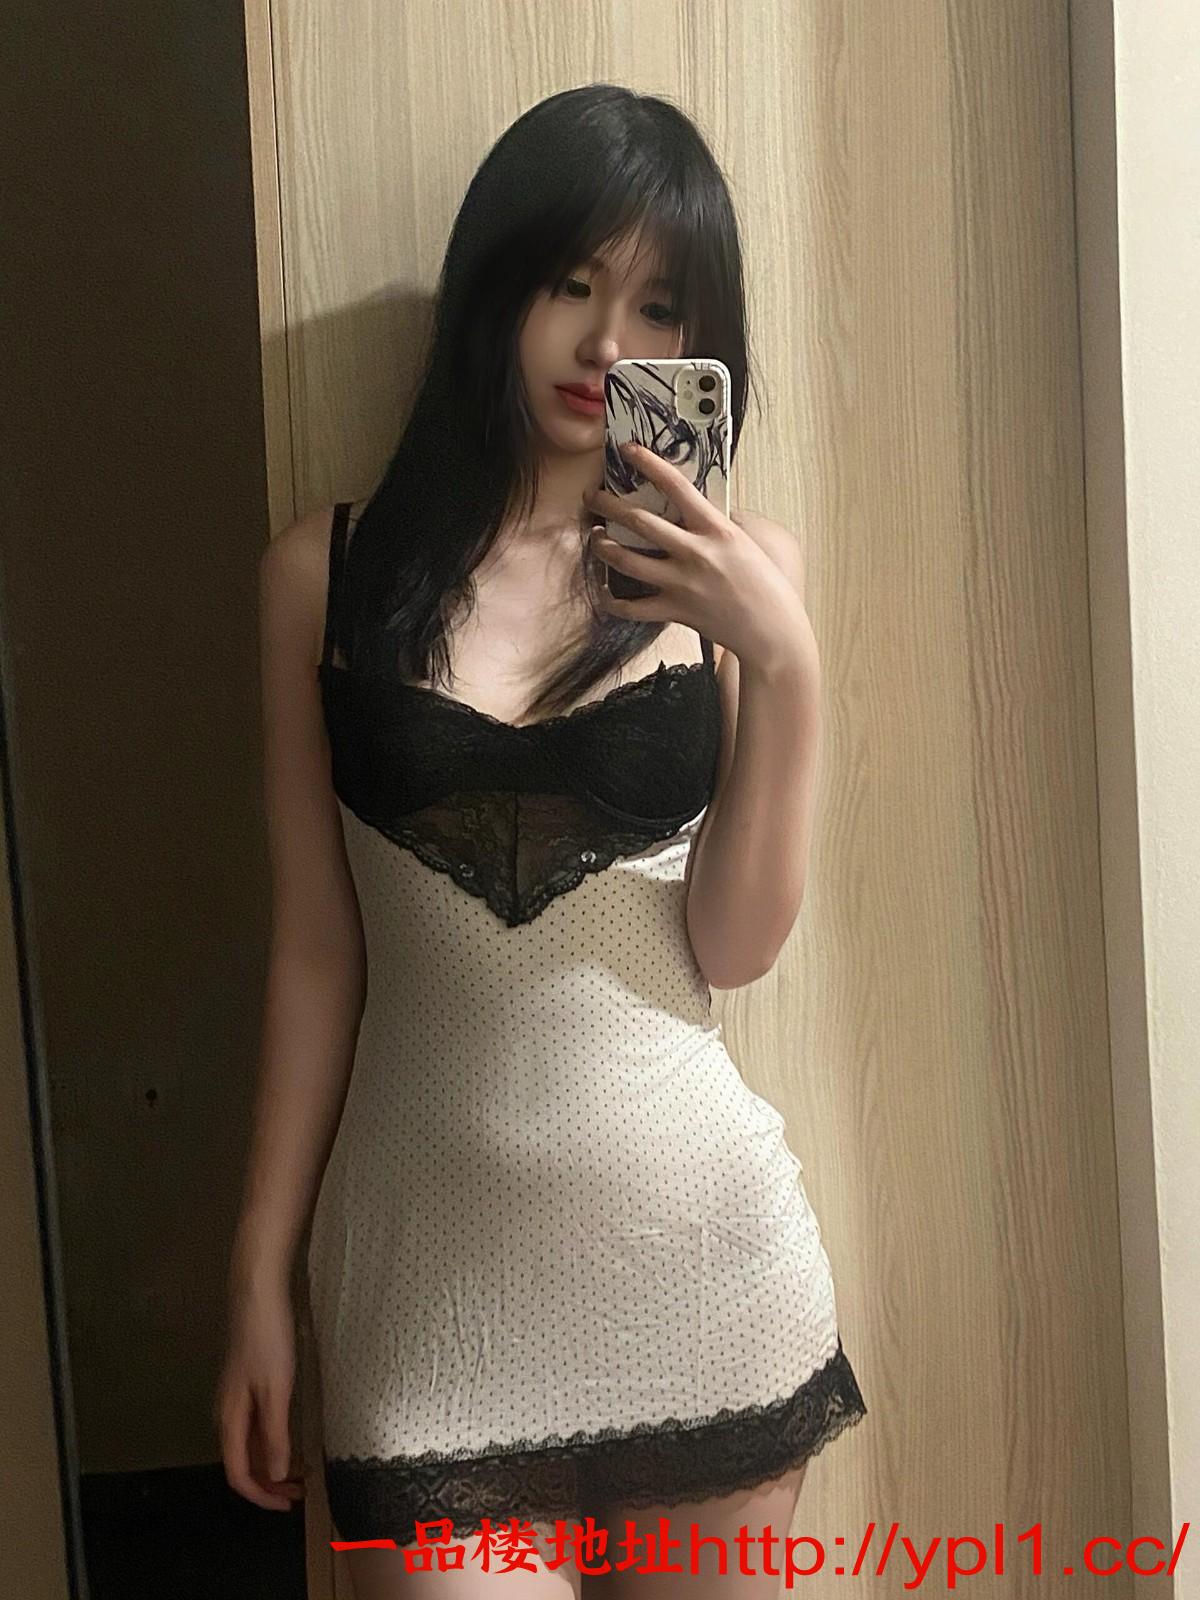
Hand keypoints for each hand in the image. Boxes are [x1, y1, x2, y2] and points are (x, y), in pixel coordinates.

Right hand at [215, 1280, 305, 1511]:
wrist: (257, 1294)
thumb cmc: (267, 1341)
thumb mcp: (276, 1390)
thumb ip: (273, 1435)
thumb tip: (272, 1476)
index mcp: (230, 1419)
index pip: (237, 1473)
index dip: (260, 1496)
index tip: (287, 1505)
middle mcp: (227, 1413)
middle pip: (242, 1462)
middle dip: (268, 1483)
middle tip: (300, 1491)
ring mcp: (235, 1397)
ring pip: (249, 1444)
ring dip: (271, 1462)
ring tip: (299, 1471)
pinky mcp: (246, 1382)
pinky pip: (254, 1425)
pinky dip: (271, 1441)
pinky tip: (288, 1438)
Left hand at [583, 441, 811, 674]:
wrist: (773, 632)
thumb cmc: (766, 586)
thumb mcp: (746, 544)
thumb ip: (717, 525)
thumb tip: (693, 509)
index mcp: (716, 529)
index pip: (677, 486)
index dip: (649, 464)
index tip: (628, 451)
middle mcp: (695, 553)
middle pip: (639, 521)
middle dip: (608, 505)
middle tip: (592, 497)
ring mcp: (682, 584)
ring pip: (626, 561)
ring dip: (604, 546)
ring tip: (596, 537)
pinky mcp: (675, 612)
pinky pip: (631, 608)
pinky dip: (611, 600)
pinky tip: (603, 590)